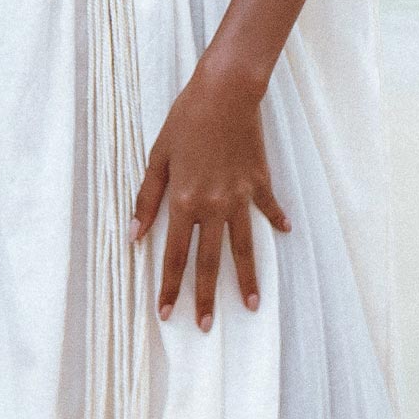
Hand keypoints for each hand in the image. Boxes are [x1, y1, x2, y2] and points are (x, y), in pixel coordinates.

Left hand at [131, 61, 289, 329]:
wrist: (226, 92)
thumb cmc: (186, 120)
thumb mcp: (157, 157)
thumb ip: (146, 198)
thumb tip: (134, 234)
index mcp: (184, 201)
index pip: (174, 254)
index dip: (170, 286)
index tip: (167, 313)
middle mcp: (214, 206)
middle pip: (209, 261)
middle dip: (205, 296)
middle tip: (205, 326)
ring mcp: (241, 196)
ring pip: (243, 247)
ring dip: (246, 278)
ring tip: (251, 305)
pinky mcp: (260, 181)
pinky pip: (268, 207)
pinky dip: (276, 219)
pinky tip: (285, 232)